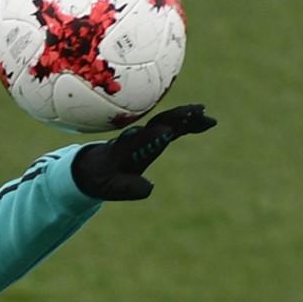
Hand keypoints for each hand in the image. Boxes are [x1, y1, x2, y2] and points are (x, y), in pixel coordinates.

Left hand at [71, 104, 216, 200]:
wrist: (94, 166)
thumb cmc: (103, 178)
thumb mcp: (111, 188)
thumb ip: (128, 188)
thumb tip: (149, 187)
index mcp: (126, 149)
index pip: (141, 140)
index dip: (153, 136)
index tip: (167, 132)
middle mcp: (137, 137)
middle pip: (157, 122)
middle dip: (175, 118)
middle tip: (194, 113)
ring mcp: (147, 134)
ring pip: (169, 120)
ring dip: (187, 116)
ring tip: (207, 115)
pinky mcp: (156, 135)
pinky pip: (175, 126)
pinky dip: (190, 123)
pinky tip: (208, 121)